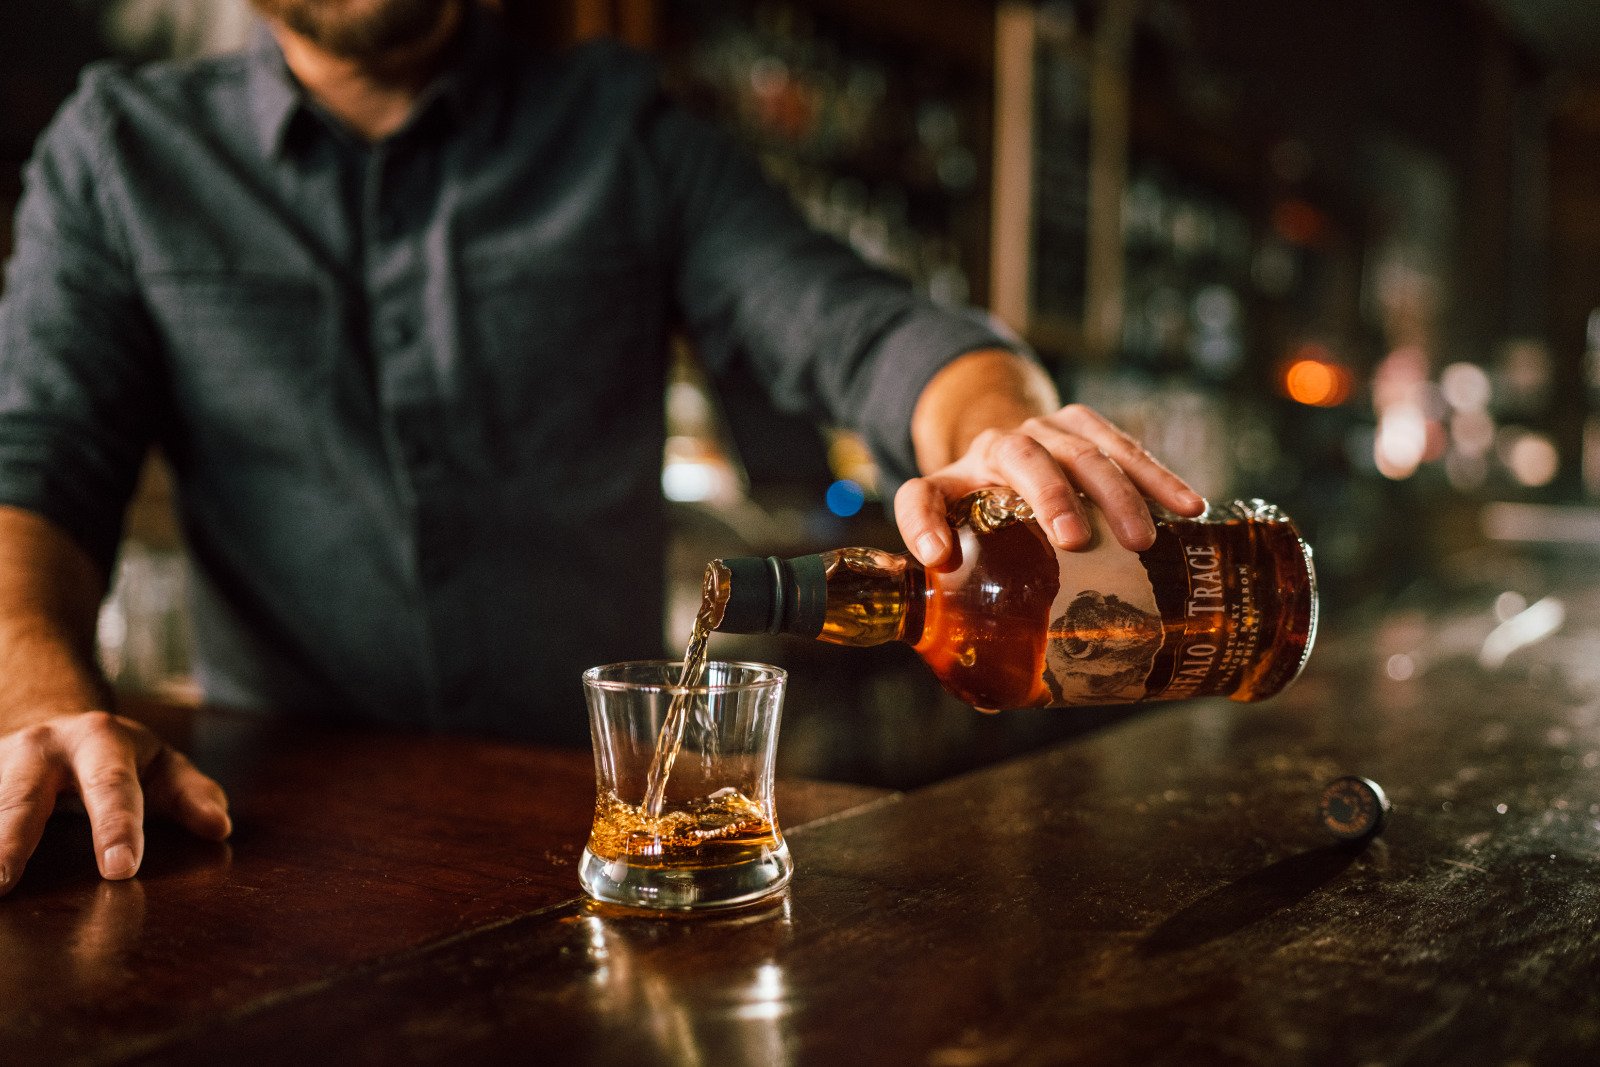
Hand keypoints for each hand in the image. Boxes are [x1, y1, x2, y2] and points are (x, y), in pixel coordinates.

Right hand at [0, 711, 230, 895]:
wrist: (54, 726)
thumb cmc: (121, 759)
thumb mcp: (162, 766)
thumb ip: (191, 795)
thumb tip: (218, 828)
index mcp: (99, 741)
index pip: (112, 787)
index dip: (116, 827)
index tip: (120, 868)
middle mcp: (40, 748)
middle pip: (22, 797)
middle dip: (13, 840)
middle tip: (3, 883)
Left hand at [895, 402, 1204, 566]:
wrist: (1006, 446)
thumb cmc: (976, 502)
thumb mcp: (946, 523)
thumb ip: (935, 549)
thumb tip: (951, 602)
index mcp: (955, 477)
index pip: (924, 495)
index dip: (924, 523)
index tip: (942, 556)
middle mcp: (1003, 443)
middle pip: (1027, 457)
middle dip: (1053, 496)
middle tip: (1077, 542)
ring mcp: (1050, 430)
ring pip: (1086, 450)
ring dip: (1117, 492)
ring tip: (1144, 539)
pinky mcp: (1089, 428)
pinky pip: (1126, 450)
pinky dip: (1158, 478)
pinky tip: (1190, 507)